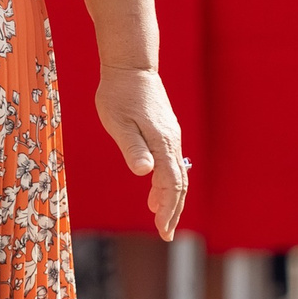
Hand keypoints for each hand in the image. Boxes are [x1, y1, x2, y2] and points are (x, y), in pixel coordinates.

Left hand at [96, 65, 187, 240]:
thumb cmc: (119, 93)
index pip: (171, 185)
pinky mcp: (165, 130)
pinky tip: (154, 190)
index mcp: (162, 143)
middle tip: (165, 234)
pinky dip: (167, 181)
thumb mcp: (118, 122)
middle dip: (173, 210)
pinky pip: (171, 162)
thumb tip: (145, 172)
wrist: (130, 65)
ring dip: (170, 197)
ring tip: (159, 217)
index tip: (163, 232)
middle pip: (179, 183)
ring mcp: (170, 135)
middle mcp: (172, 141)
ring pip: (177, 173)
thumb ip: (132, 147)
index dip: (168, 210)